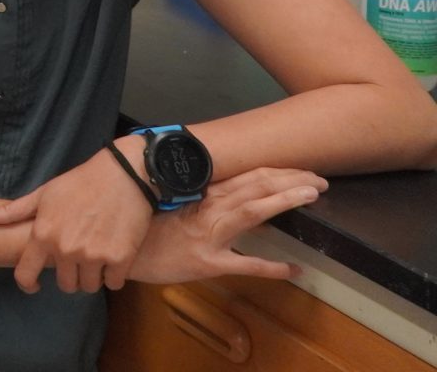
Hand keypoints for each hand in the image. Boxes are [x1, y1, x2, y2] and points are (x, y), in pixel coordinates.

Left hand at [0, 143, 155, 292]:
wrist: (123, 175)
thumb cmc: (80, 183)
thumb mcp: (43, 194)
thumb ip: (13, 212)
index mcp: (44, 235)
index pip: (25, 274)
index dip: (28, 284)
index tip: (34, 286)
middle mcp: (66, 249)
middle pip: (64, 284)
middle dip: (68, 275)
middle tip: (75, 260)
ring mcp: (94, 256)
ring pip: (88, 286)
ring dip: (91, 277)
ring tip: (94, 259)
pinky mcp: (120, 258)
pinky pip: (112, 283)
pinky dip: (113, 275)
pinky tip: (112, 259)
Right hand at [130, 168, 324, 284]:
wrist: (119, 251)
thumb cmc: (143, 227)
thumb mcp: (170, 205)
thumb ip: (201, 198)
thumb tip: (232, 193)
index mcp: (200, 194)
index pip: (246, 176)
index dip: (278, 171)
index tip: (303, 170)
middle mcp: (207, 209)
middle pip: (255, 187)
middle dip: (290, 181)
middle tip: (320, 180)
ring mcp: (208, 235)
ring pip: (252, 211)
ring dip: (284, 201)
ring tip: (313, 197)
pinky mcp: (207, 263)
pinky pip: (244, 264)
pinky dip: (272, 267)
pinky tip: (294, 269)